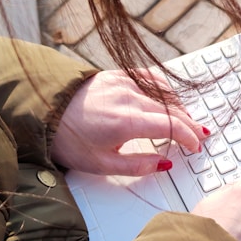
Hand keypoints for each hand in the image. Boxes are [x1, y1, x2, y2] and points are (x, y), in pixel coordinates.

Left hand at [51, 70, 205, 175]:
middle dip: (189, 124)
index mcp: (126, 122)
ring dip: (179, 108)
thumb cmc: (67, 139)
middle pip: (171, 110)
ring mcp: (122, 83)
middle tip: (198, 136)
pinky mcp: (115, 75)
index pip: (172, 126)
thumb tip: (164, 164)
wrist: (42, 112)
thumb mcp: (102, 164)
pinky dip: (163, 88)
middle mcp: (128, 98)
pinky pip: (149, 78)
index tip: (195, 146)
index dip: (189, 137)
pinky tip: (167, 97)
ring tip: (186, 120)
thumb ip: (138, 165)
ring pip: (163, 93)